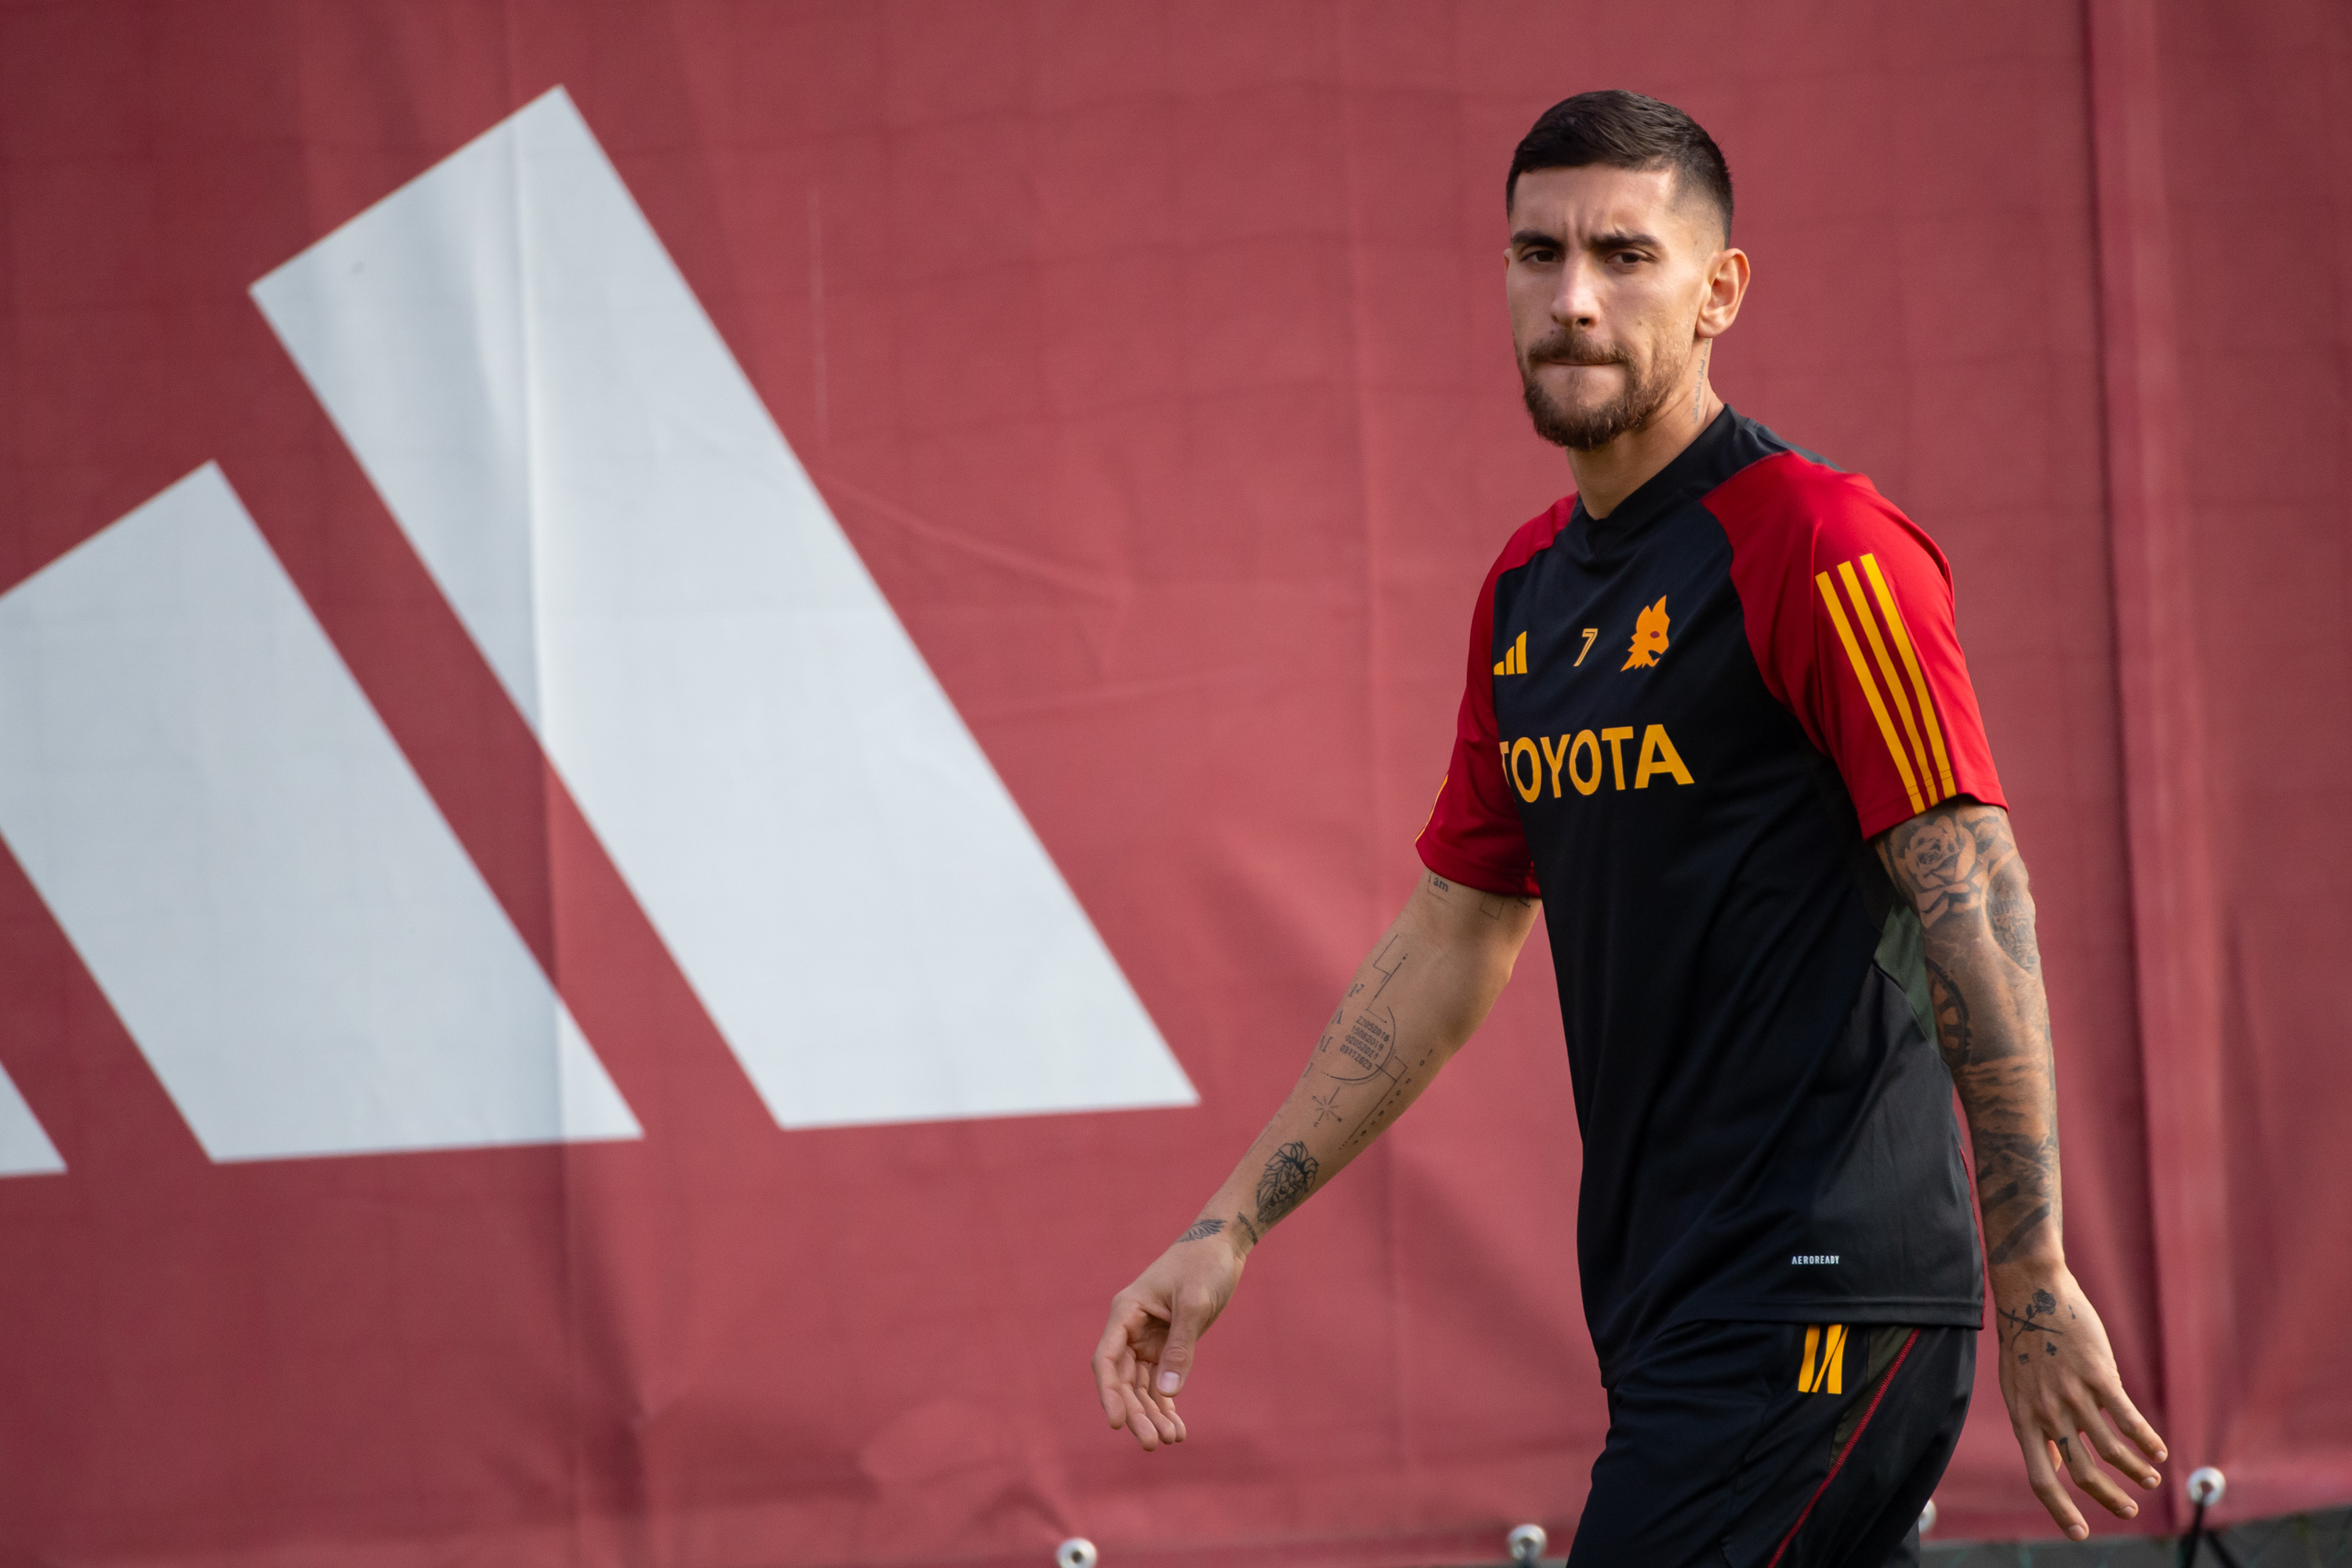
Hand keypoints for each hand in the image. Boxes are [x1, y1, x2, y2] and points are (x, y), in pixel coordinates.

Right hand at [1091, 1225, 1245, 1451]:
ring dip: (1153, 1414)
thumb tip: (1167, 1393)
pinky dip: (1168, 1405)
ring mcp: (1148, 1339)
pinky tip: (1178, 1429)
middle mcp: (1131, 1329)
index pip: (1108, 1359)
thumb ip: (1181, 1347)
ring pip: (1142, 1387)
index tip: (1116, 1423)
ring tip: (1172, 1440)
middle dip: (1136, 1413)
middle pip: (1124, 1381)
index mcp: (1126, 1311)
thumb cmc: (1205, 1264)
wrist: (1223, 1244)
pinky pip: (1161, 1382)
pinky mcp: (1167, 1346)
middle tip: (1153, 1444)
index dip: (1109, 1394)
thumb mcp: (1194, 1303)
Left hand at [1993, 1262, 2167, 1539]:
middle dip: (2109, 1497)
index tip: (2079, 1534)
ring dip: (2135, 1471)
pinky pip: (2127, 1419)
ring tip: (2150, 1480)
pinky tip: (2159, 1452)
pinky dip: (2146, 1440)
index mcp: (2024, 1418)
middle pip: (2082, 1471)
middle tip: (2129, 1510)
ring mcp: (2073, 1394)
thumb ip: (2036, 1428)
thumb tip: (2055, 1465)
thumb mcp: (2018, 1391)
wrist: (2031, 1293)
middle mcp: (2047, 1412)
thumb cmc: (2026, 1345)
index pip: (2040, 1477)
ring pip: (2110, 1449)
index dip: (2059, 1509)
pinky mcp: (2098, 1376)